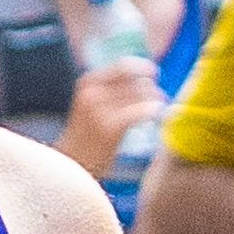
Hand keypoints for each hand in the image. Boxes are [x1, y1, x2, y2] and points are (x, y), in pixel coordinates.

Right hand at [62, 56, 162, 179]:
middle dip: (150, 88)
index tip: (153, 73)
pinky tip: (160, 114)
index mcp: (87, 83)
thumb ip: (110, 91)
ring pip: (138, 96)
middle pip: (133, 82)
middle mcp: (92, 93)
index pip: (121, 67)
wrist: (72, 166)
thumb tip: (144, 80)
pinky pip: (140, 112)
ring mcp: (99, 110)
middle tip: (160, 96)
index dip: (141, 67)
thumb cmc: (86, 138)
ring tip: (161, 107)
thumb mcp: (91, 106)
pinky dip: (154, 111)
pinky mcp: (110, 128)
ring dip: (155, 99)